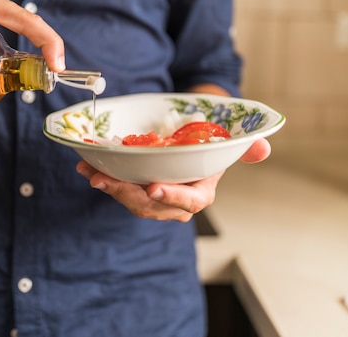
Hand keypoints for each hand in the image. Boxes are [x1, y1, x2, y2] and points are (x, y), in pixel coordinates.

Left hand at [75, 138, 270, 221]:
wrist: (189, 142)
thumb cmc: (208, 144)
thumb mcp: (227, 143)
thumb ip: (244, 147)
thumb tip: (263, 148)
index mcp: (199, 193)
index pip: (189, 201)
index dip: (172, 197)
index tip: (154, 188)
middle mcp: (174, 200)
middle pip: (150, 205)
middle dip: (126, 195)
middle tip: (106, 181)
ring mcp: (151, 196)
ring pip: (129, 199)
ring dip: (108, 187)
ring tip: (91, 172)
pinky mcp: (133, 187)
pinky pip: (117, 186)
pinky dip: (100, 176)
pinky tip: (84, 166)